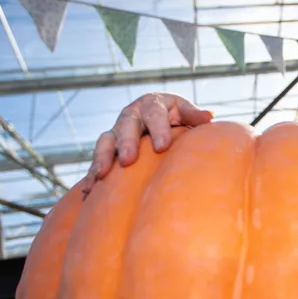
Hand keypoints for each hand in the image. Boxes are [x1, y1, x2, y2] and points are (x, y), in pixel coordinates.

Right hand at [79, 92, 212, 194]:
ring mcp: (116, 133)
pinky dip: (91, 177)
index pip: (155, 114)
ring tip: (101, 175)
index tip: (163, 146)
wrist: (154, 119)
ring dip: (102, 158)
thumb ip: (193, 115)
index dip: (158, 129)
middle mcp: (130, 116)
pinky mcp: (107, 150)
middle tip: (129, 160)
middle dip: (126, 143)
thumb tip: (209, 117)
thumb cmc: (174, 117)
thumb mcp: (183, 112)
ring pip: (105, 142)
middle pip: (126, 127)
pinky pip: (96, 162)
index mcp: (151, 105)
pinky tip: (88, 193)